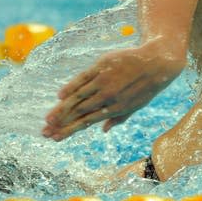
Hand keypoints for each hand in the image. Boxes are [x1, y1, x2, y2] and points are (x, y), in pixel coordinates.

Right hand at [42, 41, 185, 140]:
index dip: (70, 130)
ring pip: (78, 97)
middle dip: (60, 123)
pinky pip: (83, 78)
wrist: (157, 62)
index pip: (87, 121)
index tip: (56, 138)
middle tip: (44, 131)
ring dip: (61, 108)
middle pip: (79, 111)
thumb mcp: (136, 105)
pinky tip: (60, 95)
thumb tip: (104, 131)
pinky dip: (71, 86)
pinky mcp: (102, 66)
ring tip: (47, 118)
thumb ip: (118, 117)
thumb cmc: (147, 86)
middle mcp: (108, 96)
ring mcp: (104, 81)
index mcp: (116, 108)